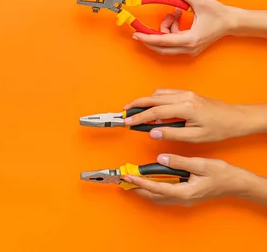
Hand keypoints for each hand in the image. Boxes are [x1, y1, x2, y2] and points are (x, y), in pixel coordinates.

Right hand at [124, 89, 245, 142]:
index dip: (139, 116)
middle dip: (136, 104)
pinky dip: (154, 98)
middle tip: (124, 112)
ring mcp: (185, 93)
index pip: (155, 111)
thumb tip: (153, 132)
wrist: (235, 118)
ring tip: (135, 110)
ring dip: (144, 100)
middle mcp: (184, 96)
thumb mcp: (195, 136)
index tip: (128, 121)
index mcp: (186, 107)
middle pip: (153, 97)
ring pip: (158, 93)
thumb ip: (172, 134)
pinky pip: (165, 93)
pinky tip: (151, 107)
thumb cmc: (220, 128)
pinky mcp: (187, 94)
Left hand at [126, 154, 245, 206]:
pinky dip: (152, 190)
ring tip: (131, 180)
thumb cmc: (221, 174)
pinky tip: (148, 182)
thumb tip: (162, 158)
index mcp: (184, 192)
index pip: (156, 188)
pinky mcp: (184, 197)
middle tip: (123, 179)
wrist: (235, 184)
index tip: (128, 176)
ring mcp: (183, 200)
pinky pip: (164, 196)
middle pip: (153, 196)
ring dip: (143, 190)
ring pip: (157, 198)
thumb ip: (179, 161)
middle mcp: (182, 199)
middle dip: (136, 188)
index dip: (140, 182)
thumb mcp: (200, 164)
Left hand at [132, 0, 233, 55]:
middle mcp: (189, 48)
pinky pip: (174, 40)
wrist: (232, 22)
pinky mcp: (190, 47)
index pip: (163, 41)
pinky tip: (178, 17)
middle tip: (139, 31)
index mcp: (190, 40)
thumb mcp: (199, 0)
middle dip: (150, 38)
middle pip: (161, 48)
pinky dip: (172, 29)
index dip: (147, 38)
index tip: (136, 35)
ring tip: (174, 13)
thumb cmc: (218, 14)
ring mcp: (190, 49)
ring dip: (165, 28)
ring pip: (167, 43)